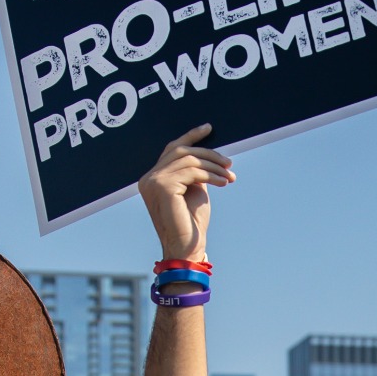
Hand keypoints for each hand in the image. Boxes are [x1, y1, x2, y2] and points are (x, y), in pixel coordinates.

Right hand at [138, 125, 231, 263]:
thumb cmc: (191, 222)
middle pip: (181, 152)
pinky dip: (210, 174)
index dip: (190, 136)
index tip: (208, 128)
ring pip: (189, 161)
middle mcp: (148, 178)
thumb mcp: (194, 190)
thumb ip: (194, 171)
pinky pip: (191, 171)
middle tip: (228, 162)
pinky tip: (222, 182)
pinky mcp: (162, 186)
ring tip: (228, 176)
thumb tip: (208, 153)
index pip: (171, 149)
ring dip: (213, 166)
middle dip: (208, 154)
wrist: (187, 247)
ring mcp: (153, 182)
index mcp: (152, 178)